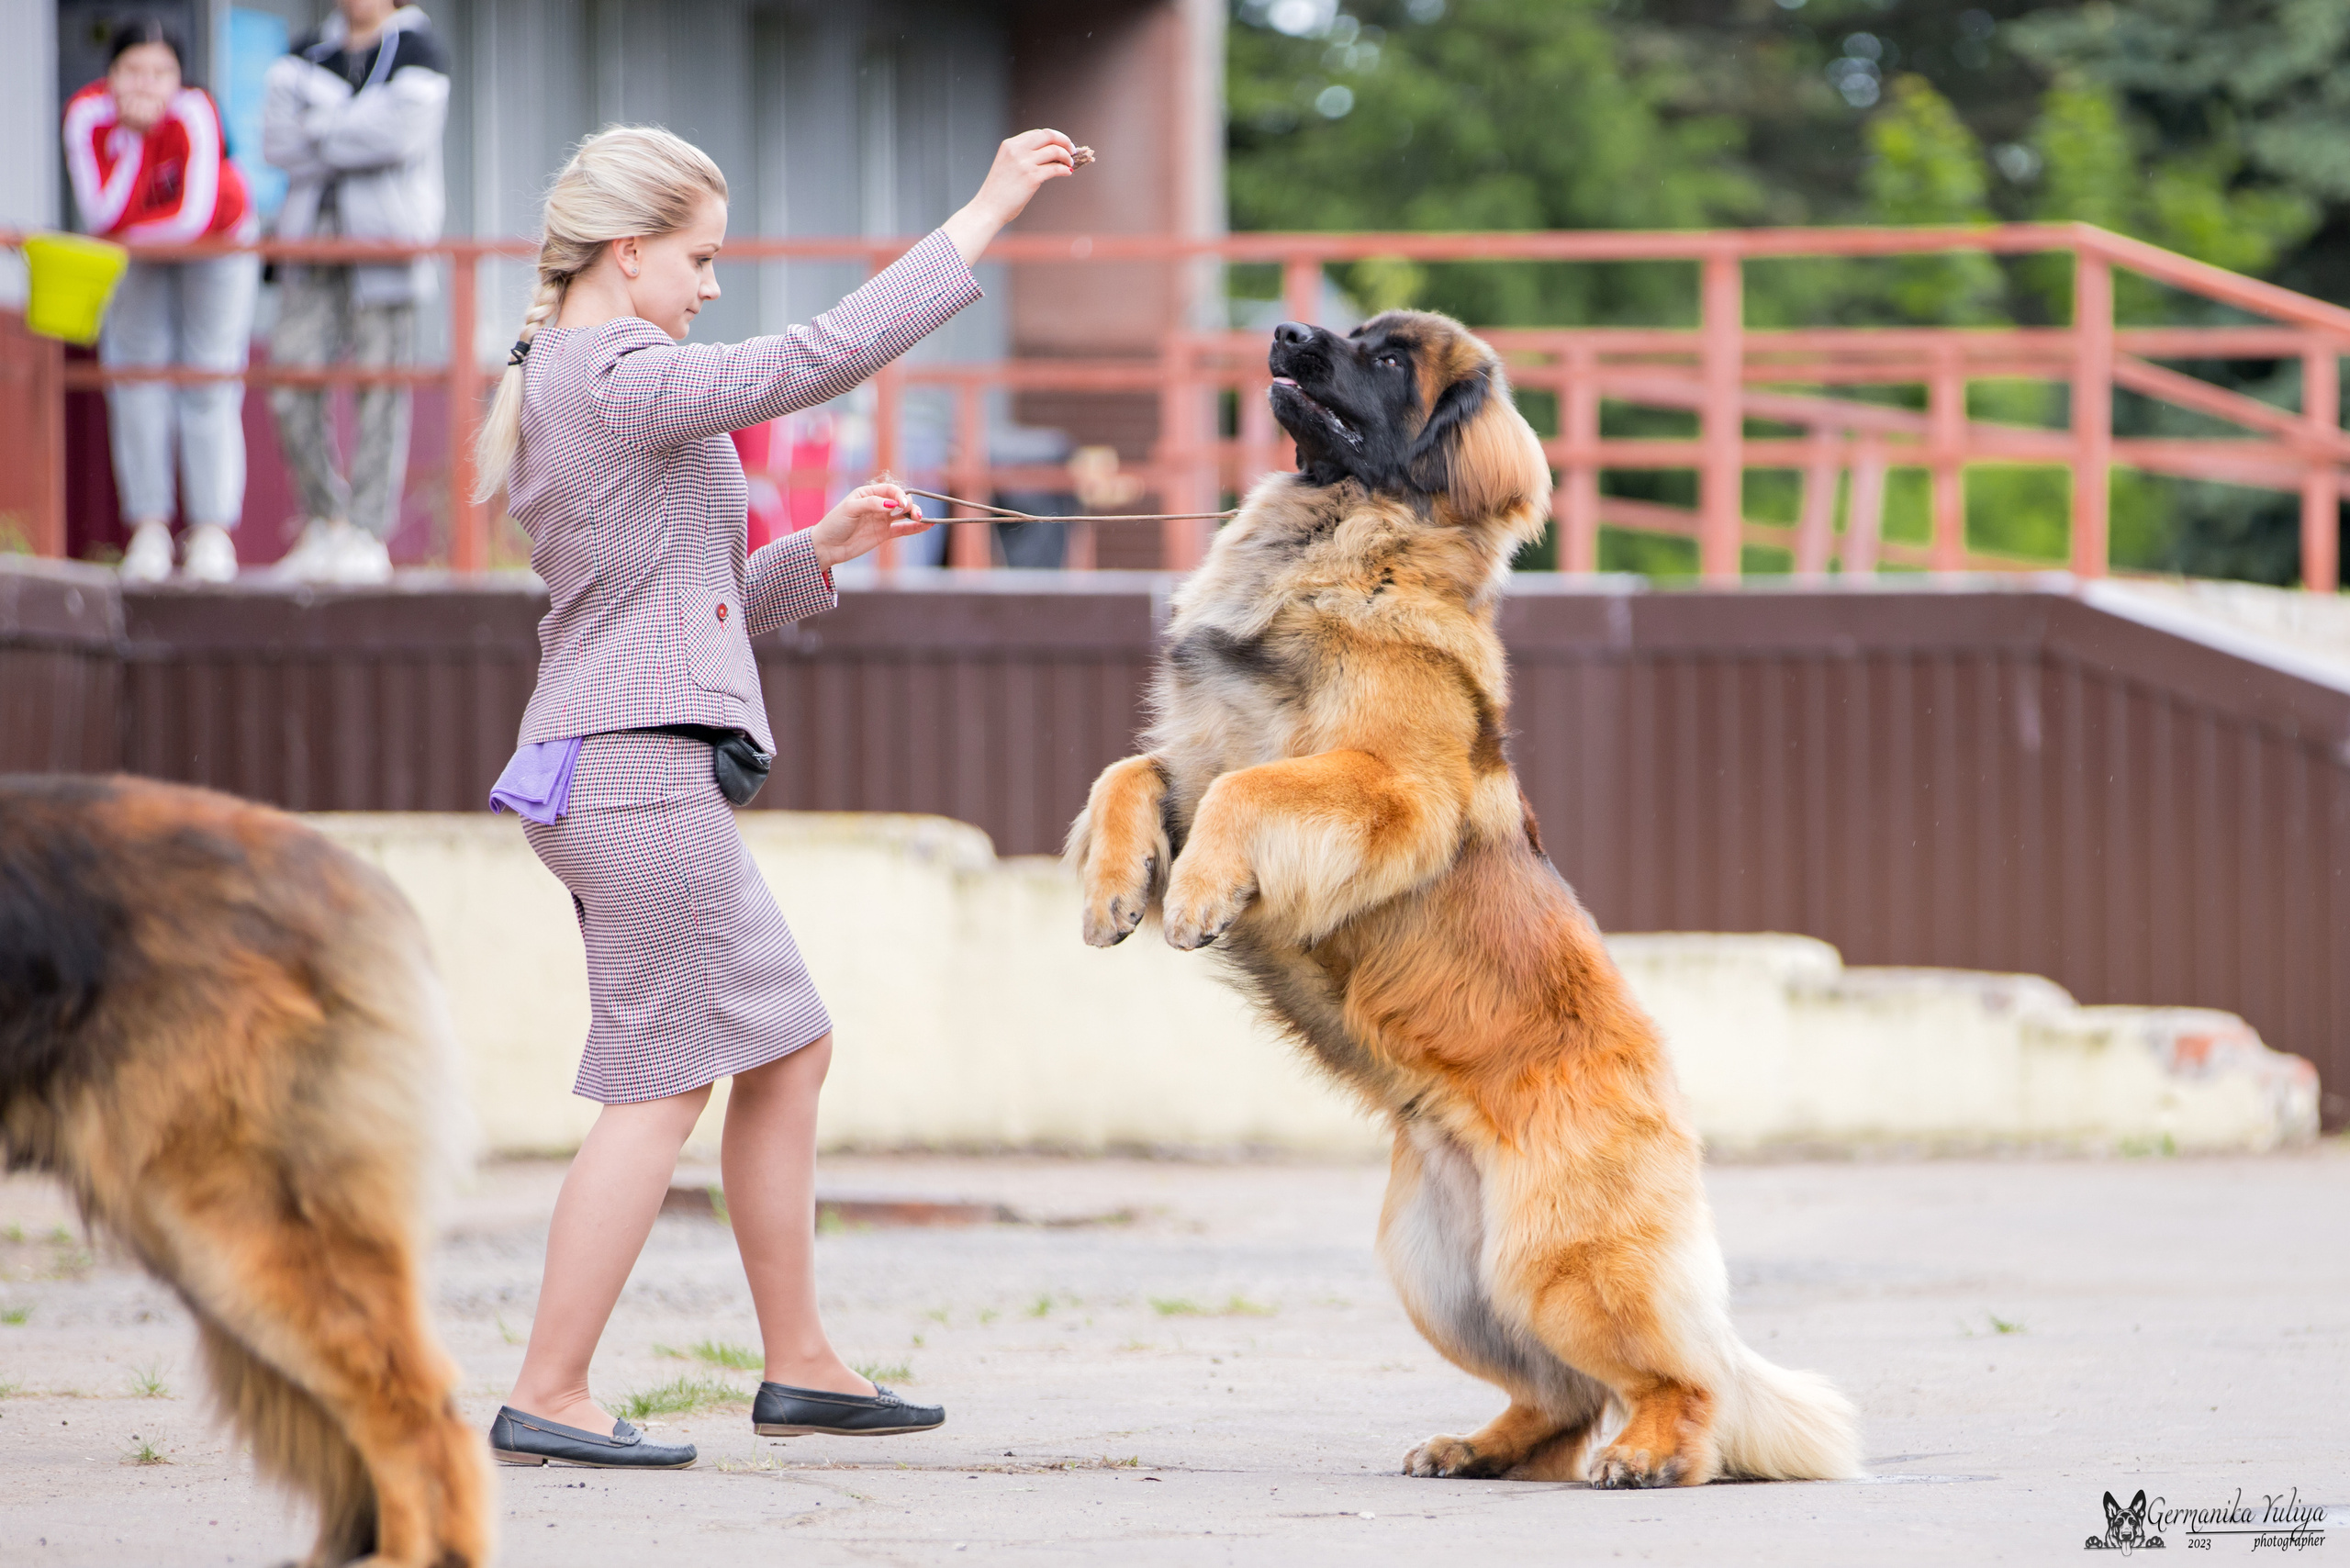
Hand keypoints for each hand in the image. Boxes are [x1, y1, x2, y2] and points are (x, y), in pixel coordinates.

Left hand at [806, 481, 929, 569]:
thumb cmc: (835, 524)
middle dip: (910, 505)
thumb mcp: (850, 509)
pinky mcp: (884, 534)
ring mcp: (882, 520)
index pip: (890, 490)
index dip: (900, 495)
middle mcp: (877, 505)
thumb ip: (871, 504)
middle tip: (915, 513)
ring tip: (923, 519)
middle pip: (900, 501)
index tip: (902, 504)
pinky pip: (903, 529)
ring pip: (904, 515)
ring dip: (915, 515)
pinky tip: (927, 525)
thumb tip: (892, 505)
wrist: (827, 547)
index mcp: (868, 493)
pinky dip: (915, 528)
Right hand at [942, 130, 1079, 265]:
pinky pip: (1055, 168)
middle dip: (1064, 141)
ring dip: (1067, 156)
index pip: (1038, 133)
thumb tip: (1050, 155)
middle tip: (1072, 149)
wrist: (988, 208)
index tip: (1061, 145)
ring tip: (1070, 164)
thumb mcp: (1007, 165)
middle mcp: (1017, 150)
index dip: (1053, 138)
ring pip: (1055, 150)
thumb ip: (1023, 156)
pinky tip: (1067, 173)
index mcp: (1010, 145)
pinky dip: (1064, 170)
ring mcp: (1024, 163)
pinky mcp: (1031, 177)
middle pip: (1048, 135)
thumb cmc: (999, 191)